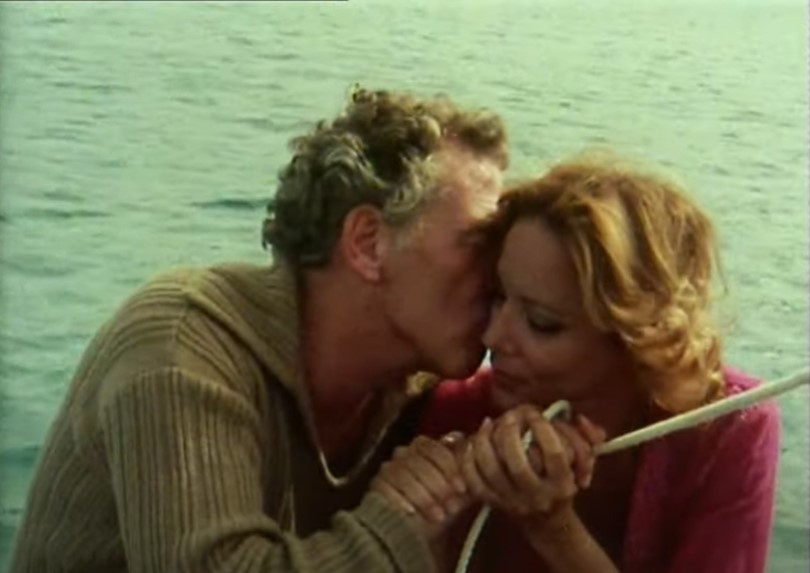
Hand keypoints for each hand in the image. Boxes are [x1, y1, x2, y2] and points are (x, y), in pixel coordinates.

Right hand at [371, 433, 471, 539]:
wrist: (411, 533)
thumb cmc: (438, 506)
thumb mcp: (458, 489)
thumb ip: (469, 466)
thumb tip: (486, 430)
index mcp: (423, 447)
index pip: (436, 448)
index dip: (450, 468)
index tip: (461, 489)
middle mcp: (403, 453)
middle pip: (422, 462)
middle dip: (439, 485)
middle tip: (451, 506)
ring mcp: (388, 469)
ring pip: (406, 475)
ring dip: (426, 497)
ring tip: (438, 515)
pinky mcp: (377, 486)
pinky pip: (390, 489)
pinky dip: (406, 502)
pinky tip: (414, 513)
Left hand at [459, 405, 605, 520]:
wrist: (546, 522)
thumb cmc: (563, 482)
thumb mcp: (581, 462)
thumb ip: (586, 437)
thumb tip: (580, 419)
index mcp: (561, 484)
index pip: (554, 454)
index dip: (544, 429)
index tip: (537, 413)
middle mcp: (536, 495)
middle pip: (518, 464)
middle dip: (511, 434)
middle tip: (511, 415)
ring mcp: (511, 500)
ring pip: (491, 470)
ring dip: (486, 442)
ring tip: (489, 422)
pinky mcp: (492, 502)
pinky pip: (474, 481)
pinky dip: (469, 459)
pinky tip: (472, 441)